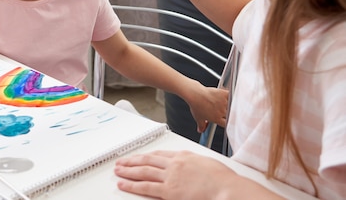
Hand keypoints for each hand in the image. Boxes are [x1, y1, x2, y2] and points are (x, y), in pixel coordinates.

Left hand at [114, 150, 237, 198]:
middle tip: (121, 161)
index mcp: (183, 156)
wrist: (227, 188)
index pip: (160, 154)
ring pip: (143, 171)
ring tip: (118, 171)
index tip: (139, 156)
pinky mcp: (169, 191)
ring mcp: (170, 177)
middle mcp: (174, 164)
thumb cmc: (223, 180)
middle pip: (148, 160)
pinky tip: (124, 184)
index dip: (147, 155)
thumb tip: (189, 165)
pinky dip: (132, 185)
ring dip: (128, 171)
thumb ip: (193, 163)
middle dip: (133, 160)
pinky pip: (146, 187)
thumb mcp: (206, 163)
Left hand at [186, 83, 227, 132]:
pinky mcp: (224, 94)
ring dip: (229, 104)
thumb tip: (201, 130)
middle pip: (230, 115)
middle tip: (222, 110)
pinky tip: (226, 95)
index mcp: (217, 118)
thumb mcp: (198, 118)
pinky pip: (231, 95)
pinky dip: (230, 95)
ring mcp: (224, 103)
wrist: (195, 94)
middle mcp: (222, 111)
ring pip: (231, 105)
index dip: (227, 123)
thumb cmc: (196, 105)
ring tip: (222, 102)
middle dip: (227, 113)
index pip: (227, 124)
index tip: (225, 120)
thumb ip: (201, 126)